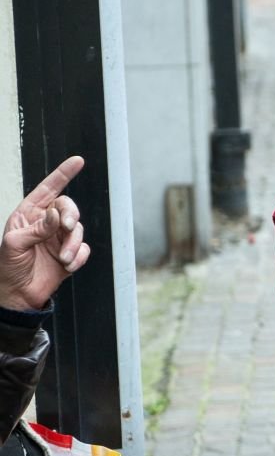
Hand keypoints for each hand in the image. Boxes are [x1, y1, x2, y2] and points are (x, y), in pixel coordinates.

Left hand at [0, 156, 88, 310]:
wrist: (18, 294)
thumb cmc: (9, 266)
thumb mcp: (15, 242)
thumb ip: (37, 227)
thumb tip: (56, 215)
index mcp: (30, 214)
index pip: (48, 189)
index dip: (63, 174)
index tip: (78, 162)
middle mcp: (47, 223)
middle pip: (68, 208)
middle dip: (70, 216)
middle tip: (66, 227)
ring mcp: (59, 239)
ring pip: (78, 230)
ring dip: (73, 244)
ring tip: (63, 259)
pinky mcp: (70, 255)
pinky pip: (84, 250)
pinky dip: (79, 257)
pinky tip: (68, 265)